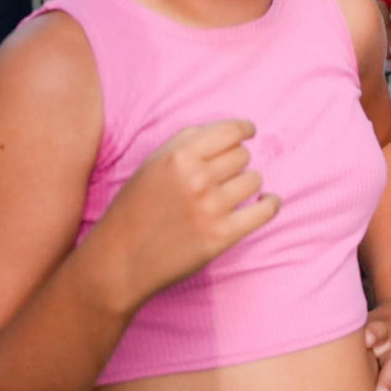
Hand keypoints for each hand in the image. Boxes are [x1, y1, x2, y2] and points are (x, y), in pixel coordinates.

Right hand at [89, 119, 279, 308]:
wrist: (120, 261)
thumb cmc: (135, 209)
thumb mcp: (152, 164)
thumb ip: (187, 142)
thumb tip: (230, 131)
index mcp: (179, 156)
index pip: (230, 131)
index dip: (244, 129)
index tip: (249, 133)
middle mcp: (197, 178)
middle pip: (243, 155)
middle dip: (235, 163)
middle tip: (221, 176)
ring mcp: (212, 208)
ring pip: (254, 179)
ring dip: (246, 184)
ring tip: (229, 194)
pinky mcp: (223, 235)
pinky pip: (266, 210)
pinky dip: (270, 204)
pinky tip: (267, 201)